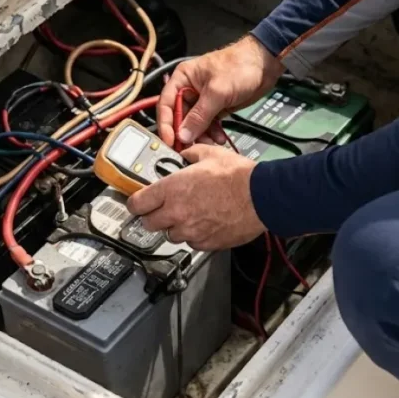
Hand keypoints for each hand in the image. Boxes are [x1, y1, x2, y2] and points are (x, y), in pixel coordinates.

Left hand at [126, 145, 264, 250]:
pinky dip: (195, 235)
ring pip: (170, 235)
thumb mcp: (210, 154)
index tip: (138, 202)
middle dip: (154, 216)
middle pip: (149, 224)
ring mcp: (191, 231)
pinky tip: (205, 223)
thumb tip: (186, 154)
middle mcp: (177, 212)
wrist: (262, 196)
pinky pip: (191, 243)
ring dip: (175, 226)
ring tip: (190, 215)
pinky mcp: (206, 243)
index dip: (136, 202)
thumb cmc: (239, 176)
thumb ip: (191, 155)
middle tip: (164, 208)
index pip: (137, 203)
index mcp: (173, 189)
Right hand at [158, 35, 283, 147]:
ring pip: (195, 124)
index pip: (166, 104)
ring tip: (210, 143)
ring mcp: (203, 99)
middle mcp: (190, 89)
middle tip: (189, 147)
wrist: (265, 65)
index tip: (169, 140)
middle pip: (180, 117)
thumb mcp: (217, 92)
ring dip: (201, 135)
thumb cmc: (240, 66)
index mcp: (183, 78)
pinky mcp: (216, 107)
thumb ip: (200, 115)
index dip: (166, 124)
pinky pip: (208, 125)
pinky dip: (212, 133)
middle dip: (186, 133)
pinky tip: (219, 139)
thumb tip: (183, 135)